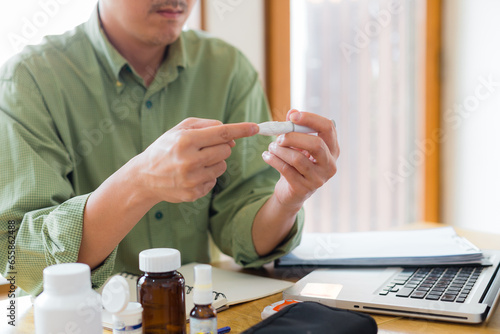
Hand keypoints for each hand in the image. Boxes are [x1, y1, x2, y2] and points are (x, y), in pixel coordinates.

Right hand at [134, 117, 257, 203]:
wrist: (143, 177)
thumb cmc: (164, 148)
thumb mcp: (179, 130)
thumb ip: (206, 126)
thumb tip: (231, 136)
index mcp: (186, 141)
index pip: (221, 133)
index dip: (241, 129)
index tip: (255, 128)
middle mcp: (189, 160)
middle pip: (226, 151)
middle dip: (221, 147)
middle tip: (206, 148)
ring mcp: (192, 179)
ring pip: (222, 166)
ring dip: (215, 162)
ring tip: (196, 162)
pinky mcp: (193, 193)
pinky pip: (214, 181)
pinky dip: (207, 176)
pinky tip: (191, 174)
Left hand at [262, 110, 339, 209]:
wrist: (291, 192)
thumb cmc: (297, 163)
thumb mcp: (298, 144)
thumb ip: (296, 127)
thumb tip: (292, 112)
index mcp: (332, 149)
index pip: (328, 128)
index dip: (311, 119)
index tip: (293, 117)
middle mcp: (330, 165)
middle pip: (316, 144)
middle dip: (293, 137)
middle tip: (279, 137)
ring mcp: (318, 179)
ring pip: (298, 159)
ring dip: (280, 150)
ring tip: (271, 147)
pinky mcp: (303, 189)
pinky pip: (286, 170)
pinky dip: (273, 160)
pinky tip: (266, 156)